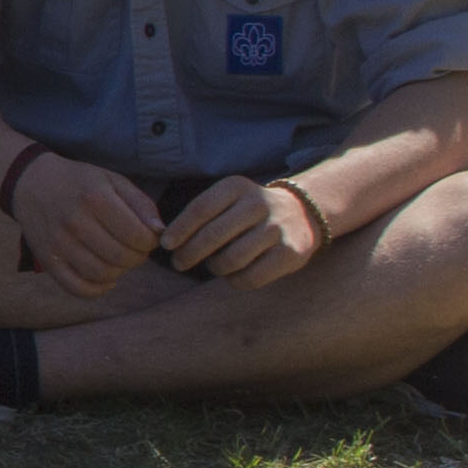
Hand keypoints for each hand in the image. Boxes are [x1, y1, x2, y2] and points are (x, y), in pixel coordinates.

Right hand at [9, 147, 162, 290]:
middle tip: (134, 249)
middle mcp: (74, 221)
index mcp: (94, 198)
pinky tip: (104, 277)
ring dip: (119, 271)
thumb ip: (141, 204)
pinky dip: (97, 289)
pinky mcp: (47, 259)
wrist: (30, 183)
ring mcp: (58, 243)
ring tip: (118, 258)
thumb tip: (161, 232)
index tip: (147, 237)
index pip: (137, 236)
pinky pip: (77, 287)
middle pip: (121, 257)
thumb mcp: (113, 180)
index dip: (150, 242)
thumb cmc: (79, 182)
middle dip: (137, 257)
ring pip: (102, 274)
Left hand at [161, 173, 324, 288]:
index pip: (200, 209)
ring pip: (231, 259)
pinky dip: (235, 280)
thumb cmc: (249, 212)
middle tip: (178, 263)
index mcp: (236, 187)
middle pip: (213, 235)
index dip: (179, 230)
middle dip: (189, 253)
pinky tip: (234, 274)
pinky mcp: (290, 253)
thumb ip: (201, 215)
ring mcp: (276, 228)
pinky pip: (251, 277)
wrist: (301, 213)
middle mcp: (258, 204)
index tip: (166, 245)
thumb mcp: (228, 200)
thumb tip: (167, 241)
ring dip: (214, 267)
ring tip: (213, 265)